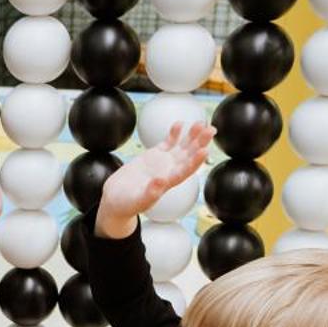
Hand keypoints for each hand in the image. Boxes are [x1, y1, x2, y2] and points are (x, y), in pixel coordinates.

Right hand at [99, 122, 215, 230]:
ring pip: (182, 147)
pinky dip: (174, 134)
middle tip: (210, 130)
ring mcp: (164, 162)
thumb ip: (150, 192)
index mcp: (168, 183)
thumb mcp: (138, 200)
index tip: (204, 150)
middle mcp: (170, 171)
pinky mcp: (155, 155)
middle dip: (200, 143)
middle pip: (189, 156)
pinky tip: (179, 124)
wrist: (116, 197)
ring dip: (191, 136)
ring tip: (200, 123)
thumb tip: (163, 181)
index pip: (186, 171)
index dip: (195, 161)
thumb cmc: (127, 203)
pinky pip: (168, 143)